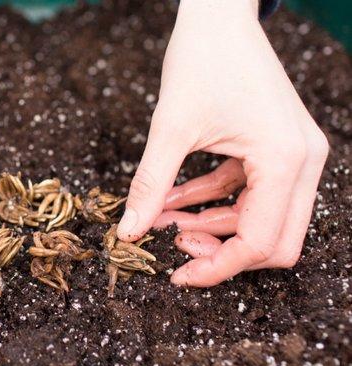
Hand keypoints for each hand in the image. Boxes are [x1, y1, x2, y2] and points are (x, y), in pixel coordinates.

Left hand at [117, 0, 328, 286]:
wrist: (218, 15)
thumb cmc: (201, 59)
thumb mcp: (169, 128)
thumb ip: (149, 185)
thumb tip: (128, 232)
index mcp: (285, 159)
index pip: (260, 242)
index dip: (216, 268)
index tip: (176, 275)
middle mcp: (302, 161)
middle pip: (273, 241)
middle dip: (222, 250)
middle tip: (174, 246)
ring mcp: (294, 154)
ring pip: (261, 220)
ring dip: (212, 224)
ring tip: (163, 218)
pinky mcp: (277, 148)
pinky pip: (250, 192)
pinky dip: (213, 199)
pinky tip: (174, 198)